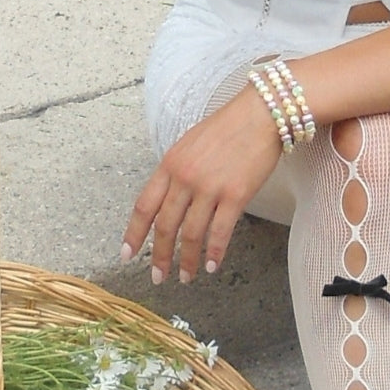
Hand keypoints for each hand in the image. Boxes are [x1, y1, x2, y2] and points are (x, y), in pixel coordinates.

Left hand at [122, 87, 282, 282]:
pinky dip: (215, 252)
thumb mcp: (190, 144)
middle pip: (165, 226)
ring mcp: (209, 187)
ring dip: (187, 260)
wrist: (262, 113)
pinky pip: (220, 232)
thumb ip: (177, 171)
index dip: (134, 234)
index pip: (144, 206)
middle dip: (159, 256)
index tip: (128, 254)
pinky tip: (212, 265)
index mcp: (170, 164)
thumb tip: (171, 199)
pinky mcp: (235, 195)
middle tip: (159, 276)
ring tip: (186, 276)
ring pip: (190, 233)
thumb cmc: (229, 126)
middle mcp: (185, 177)